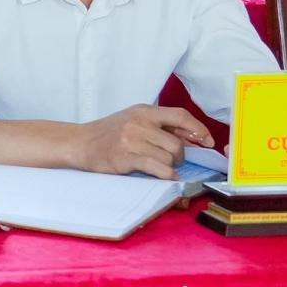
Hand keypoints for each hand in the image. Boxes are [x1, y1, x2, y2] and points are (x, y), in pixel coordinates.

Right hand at [71, 105, 212, 179]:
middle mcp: (138, 123)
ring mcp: (131, 140)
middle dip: (180, 156)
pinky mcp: (125, 158)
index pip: (181, 115)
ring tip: (158, 165)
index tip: (207, 141)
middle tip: (172, 160)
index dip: (199, 129)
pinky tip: (164, 175)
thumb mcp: (134, 120)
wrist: (79, 143)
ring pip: (169, 157)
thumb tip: (193, 138)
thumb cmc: (108, 133)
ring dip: (169, 166)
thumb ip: (160, 126)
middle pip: (177, 143)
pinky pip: (157, 168)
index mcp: (143, 111)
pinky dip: (165, 174)